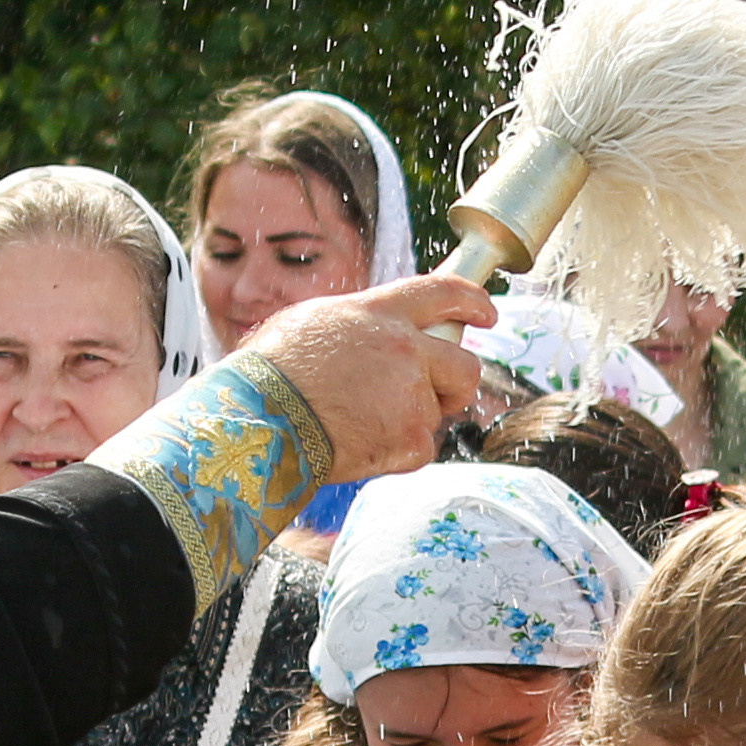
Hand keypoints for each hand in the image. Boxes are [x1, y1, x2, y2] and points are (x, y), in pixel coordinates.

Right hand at [248, 276, 495, 483]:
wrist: (259, 422)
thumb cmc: (267, 375)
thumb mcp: (310, 324)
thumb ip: (356, 325)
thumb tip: (368, 334)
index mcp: (379, 314)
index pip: (442, 293)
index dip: (471, 301)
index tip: (485, 312)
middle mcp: (405, 349)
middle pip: (464, 364)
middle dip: (457, 381)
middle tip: (438, 393)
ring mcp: (411, 396)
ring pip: (436, 411)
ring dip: (410, 420)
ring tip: (362, 423)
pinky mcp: (410, 440)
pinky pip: (418, 448)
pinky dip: (394, 452)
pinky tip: (358, 444)